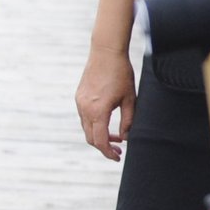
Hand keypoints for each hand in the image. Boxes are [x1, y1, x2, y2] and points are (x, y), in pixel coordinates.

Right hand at [75, 44, 136, 160]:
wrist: (105, 52)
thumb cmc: (121, 74)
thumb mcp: (130, 99)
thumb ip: (128, 121)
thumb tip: (125, 138)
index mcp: (98, 111)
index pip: (100, 141)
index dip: (108, 153)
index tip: (118, 157)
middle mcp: (85, 109)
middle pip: (90, 138)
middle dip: (104, 147)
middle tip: (119, 150)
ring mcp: (79, 102)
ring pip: (86, 128)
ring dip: (99, 135)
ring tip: (116, 137)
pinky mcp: (79, 97)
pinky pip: (84, 117)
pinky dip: (94, 124)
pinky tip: (106, 121)